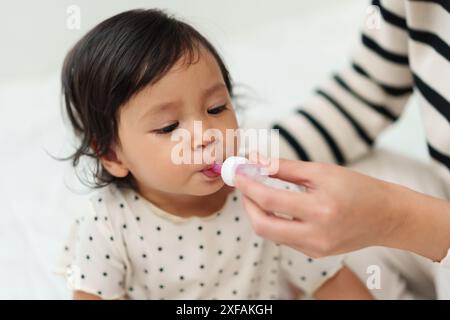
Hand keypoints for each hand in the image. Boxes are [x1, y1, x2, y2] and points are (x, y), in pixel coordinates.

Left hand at [235, 158, 410, 257]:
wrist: (387, 216)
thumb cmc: (357, 188)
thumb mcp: (320, 171)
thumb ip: (284, 167)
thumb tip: (255, 160)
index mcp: (320, 210)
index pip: (269, 200)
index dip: (248, 184)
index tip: (237, 171)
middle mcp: (316, 235)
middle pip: (263, 225)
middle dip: (247, 204)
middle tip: (244, 186)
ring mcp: (315, 249)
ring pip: (271, 234)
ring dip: (259, 213)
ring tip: (259, 193)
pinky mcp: (315, 254)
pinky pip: (284, 239)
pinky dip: (275, 222)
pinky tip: (278, 207)